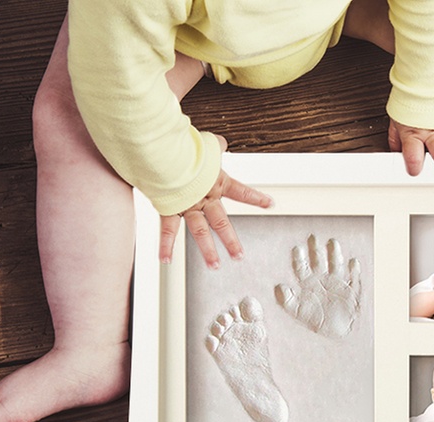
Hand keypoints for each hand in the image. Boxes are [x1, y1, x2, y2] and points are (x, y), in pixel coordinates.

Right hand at [160, 136, 272, 268]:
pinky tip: (165, 260)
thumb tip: (221, 143)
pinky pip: (168, 230)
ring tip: (215, 265)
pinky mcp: (169, 208)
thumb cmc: (185, 147)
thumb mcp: (206, 144)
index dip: (256, 198)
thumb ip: (215, 146)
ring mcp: (187, 205)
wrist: (164, 152)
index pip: (241, 191)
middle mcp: (204, 197)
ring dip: (207, 251)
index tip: (269, 204)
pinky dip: (166, 245)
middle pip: (221, 222)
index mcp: (216, 182)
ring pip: (200, 231)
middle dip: (231, 240)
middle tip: (239, 256)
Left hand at [274, 235, 361, 338]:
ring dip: (334, 253)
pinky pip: (354, 277)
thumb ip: (287, 300)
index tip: (298, 248)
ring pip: (335, 263)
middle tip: (313, 237)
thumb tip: (280, 286)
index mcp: (307, 282)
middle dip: (316, 249)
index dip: (299, 257)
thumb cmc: (314, 320)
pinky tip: (353, 261)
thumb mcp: (297, 312)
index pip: (302, 266)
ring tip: (332, 242)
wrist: (336, 332)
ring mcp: (337, 281)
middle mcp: (322, 277)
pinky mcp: (351, 288)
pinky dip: (354, 269)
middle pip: (318, 259)